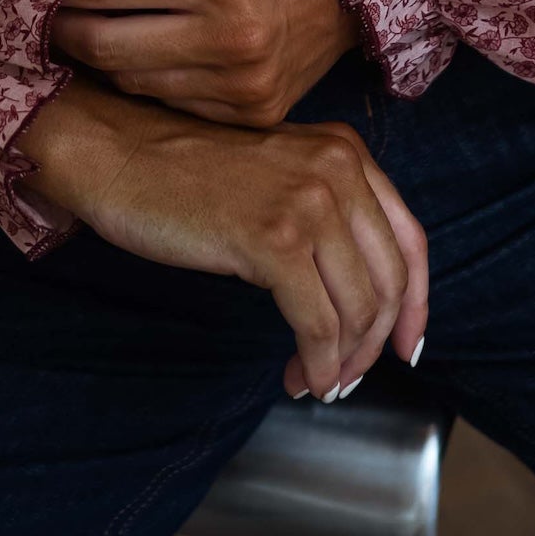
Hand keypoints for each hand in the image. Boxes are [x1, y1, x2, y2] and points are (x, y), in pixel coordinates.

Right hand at [13, 76, 427, 399]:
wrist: (118, 154)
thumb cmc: (183, 174)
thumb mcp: (276, 176)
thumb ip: (324, 212)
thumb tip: (359, 296)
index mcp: (346, 153)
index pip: (410, 240)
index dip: (416, 304)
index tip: (406, 347)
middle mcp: (339, 170)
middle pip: (391, 281)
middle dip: (375, 344)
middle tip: (349, 377)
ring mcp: (308, 202)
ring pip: (358, 309)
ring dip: (343, 361)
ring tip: (316, 382)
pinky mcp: (273, 239)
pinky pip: (318, 323)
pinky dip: (318, 362)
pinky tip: (300, 376)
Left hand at [50, 0, 359, 125]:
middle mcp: (230, 37)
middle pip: (107, 45)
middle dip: (67, 29)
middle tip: (53, 17)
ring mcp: (243, 83)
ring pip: (135, 82)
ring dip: (103, 60)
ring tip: (90, 38)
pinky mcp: (254, 112)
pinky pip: (176, 102)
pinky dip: (151, 81)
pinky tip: (144, 60)